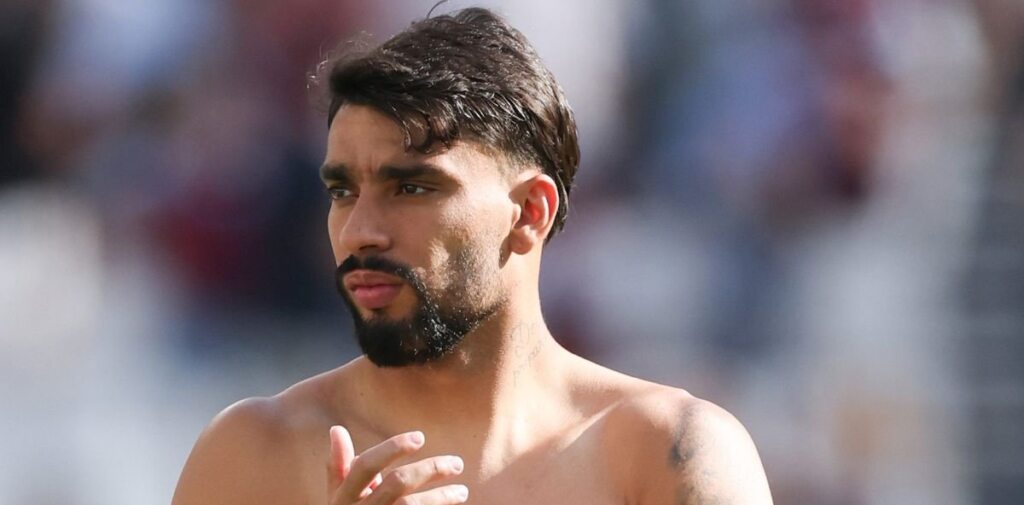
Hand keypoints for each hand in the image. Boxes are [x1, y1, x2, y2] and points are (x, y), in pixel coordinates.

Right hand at [328, 426, 468, 503]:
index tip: (421, 437)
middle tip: (458, 463)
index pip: (365, 466)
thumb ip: (339, 465)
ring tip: (463, 491)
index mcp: (344, 496)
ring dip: (442, 496)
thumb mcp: (339, 496)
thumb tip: (337, 429)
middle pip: (397, 483)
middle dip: (431, 469)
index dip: (392, 448)